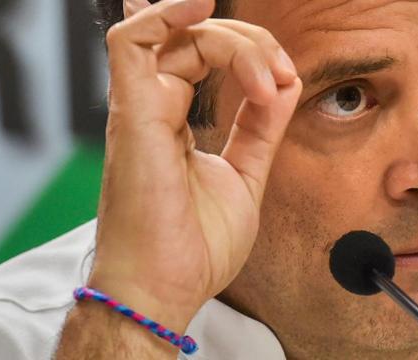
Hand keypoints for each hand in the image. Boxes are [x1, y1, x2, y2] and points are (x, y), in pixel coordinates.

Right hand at [89, 0, 300, 331]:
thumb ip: (260, 128)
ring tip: (266, 71)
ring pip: (175, 34)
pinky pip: (131, 43)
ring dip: (231, 39)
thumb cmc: (195, 244)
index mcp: (173, 120)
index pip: (202, 55)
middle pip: (194, 38)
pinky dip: (165, 15)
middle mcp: (153, 107)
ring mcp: (141, 108)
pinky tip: (200, 6)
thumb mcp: (245, 175)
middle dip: (250, 43)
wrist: (168, 288)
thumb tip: (282, 86)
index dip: (249, 52)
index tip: (285, 81)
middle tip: (282, 74)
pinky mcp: (133, 116)